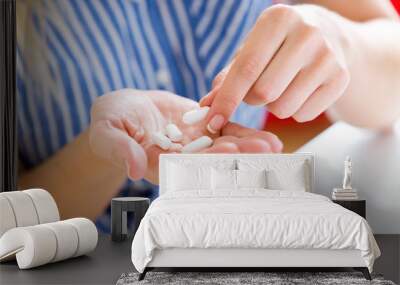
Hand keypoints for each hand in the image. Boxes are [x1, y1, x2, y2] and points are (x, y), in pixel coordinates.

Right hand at [89, 89, 281, 182]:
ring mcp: (196, 144)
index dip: (206, 161)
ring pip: (225, 147)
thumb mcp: (107, 131)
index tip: (227, 153)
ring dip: (248, 147)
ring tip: (272, 145)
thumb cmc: (110, 121)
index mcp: (159, 164)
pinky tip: (267, 137)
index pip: (186, 166)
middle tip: (263, 152)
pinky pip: (226, 131)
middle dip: (238, 157)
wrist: (126, 109)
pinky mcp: (205, 128)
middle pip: (213, 160)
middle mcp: (183, 158)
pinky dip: (245, 133)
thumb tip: (133, 169)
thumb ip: (119, 148)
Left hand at [201, 4, 349, 132]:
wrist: (331, 35)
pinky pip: (304, 115)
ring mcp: (328, 56)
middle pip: (264, 93)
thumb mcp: (252, 48)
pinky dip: (295, 111)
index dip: (226, 99)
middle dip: (253, 99)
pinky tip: (300, 92)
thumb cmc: (280, 45)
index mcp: (278, 19)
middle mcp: (307, 33)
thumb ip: (228, 76)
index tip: (212, 120)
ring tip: (282, 87)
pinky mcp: (341, 78)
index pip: (246, 69)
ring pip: (284, 108)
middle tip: (258, 89)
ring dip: (274, 107)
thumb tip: (207, 105)